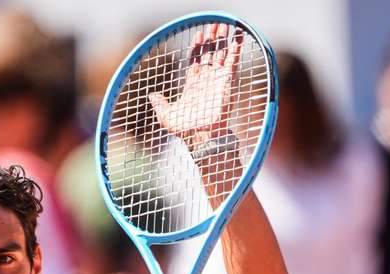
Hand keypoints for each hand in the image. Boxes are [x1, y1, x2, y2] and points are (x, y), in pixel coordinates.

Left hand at [148, 23, 242, 147]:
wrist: (201, 134)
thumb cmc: (184, 129)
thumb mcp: (166, 116)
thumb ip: (160, 104)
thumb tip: (152, 95)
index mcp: (193, 85)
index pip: (196, 61)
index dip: (197, 48)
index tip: (198, 35)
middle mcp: (207, 80)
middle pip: (210, 54)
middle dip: (211, 39)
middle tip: (213, 25)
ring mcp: (218, 79)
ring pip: (221, 53)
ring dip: (223, 38)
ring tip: (223, 24)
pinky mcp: (227, 80)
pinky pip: (233, 60)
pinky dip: (236, 48)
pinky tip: (238, 35)